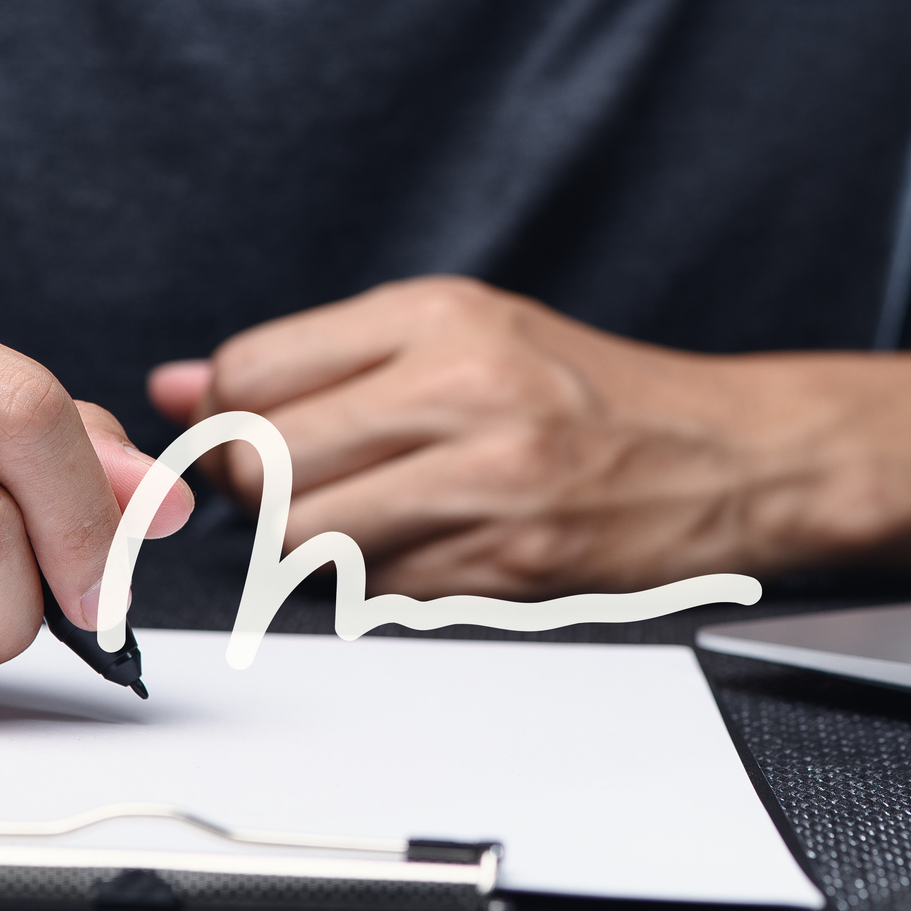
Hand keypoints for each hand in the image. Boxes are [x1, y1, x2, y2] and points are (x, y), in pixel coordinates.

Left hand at [148, 277, 910, 597]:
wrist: (730, 455)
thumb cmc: (593, 391)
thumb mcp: (465, 331)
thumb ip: (320, 356)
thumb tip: (180, 385)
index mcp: (444, 316)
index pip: (255, 369)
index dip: (225, 416)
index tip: (241, 433)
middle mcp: (464, 389)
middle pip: (266, 464)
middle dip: (255, 492)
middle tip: (291, 489)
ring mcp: (487, 483)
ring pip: (305, 540)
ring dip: (305, 547)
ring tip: (357, 520)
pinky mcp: (507, 566)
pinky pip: (373, 594)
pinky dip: (370, 584)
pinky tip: (416, 551)